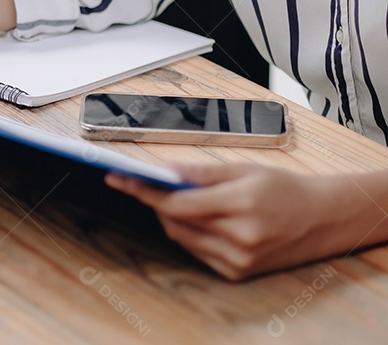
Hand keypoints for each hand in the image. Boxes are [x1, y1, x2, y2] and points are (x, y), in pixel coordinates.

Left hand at [106, 163, 343, 279]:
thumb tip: (165, 170)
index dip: (144, 191)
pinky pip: (195, 251)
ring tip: (175, 198)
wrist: (322, 219)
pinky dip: (187, 234)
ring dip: (169, 218)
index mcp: (241, 206)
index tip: (121, 179)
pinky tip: (196, 219)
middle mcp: (239, 238)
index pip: (177, 203)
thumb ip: (202, 173)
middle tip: (143, 183)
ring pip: (181, 238)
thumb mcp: (245, 170)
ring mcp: (238, 260)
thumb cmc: (284, 189)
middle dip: (154, 201)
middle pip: (174, 221)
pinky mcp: (236, 273)